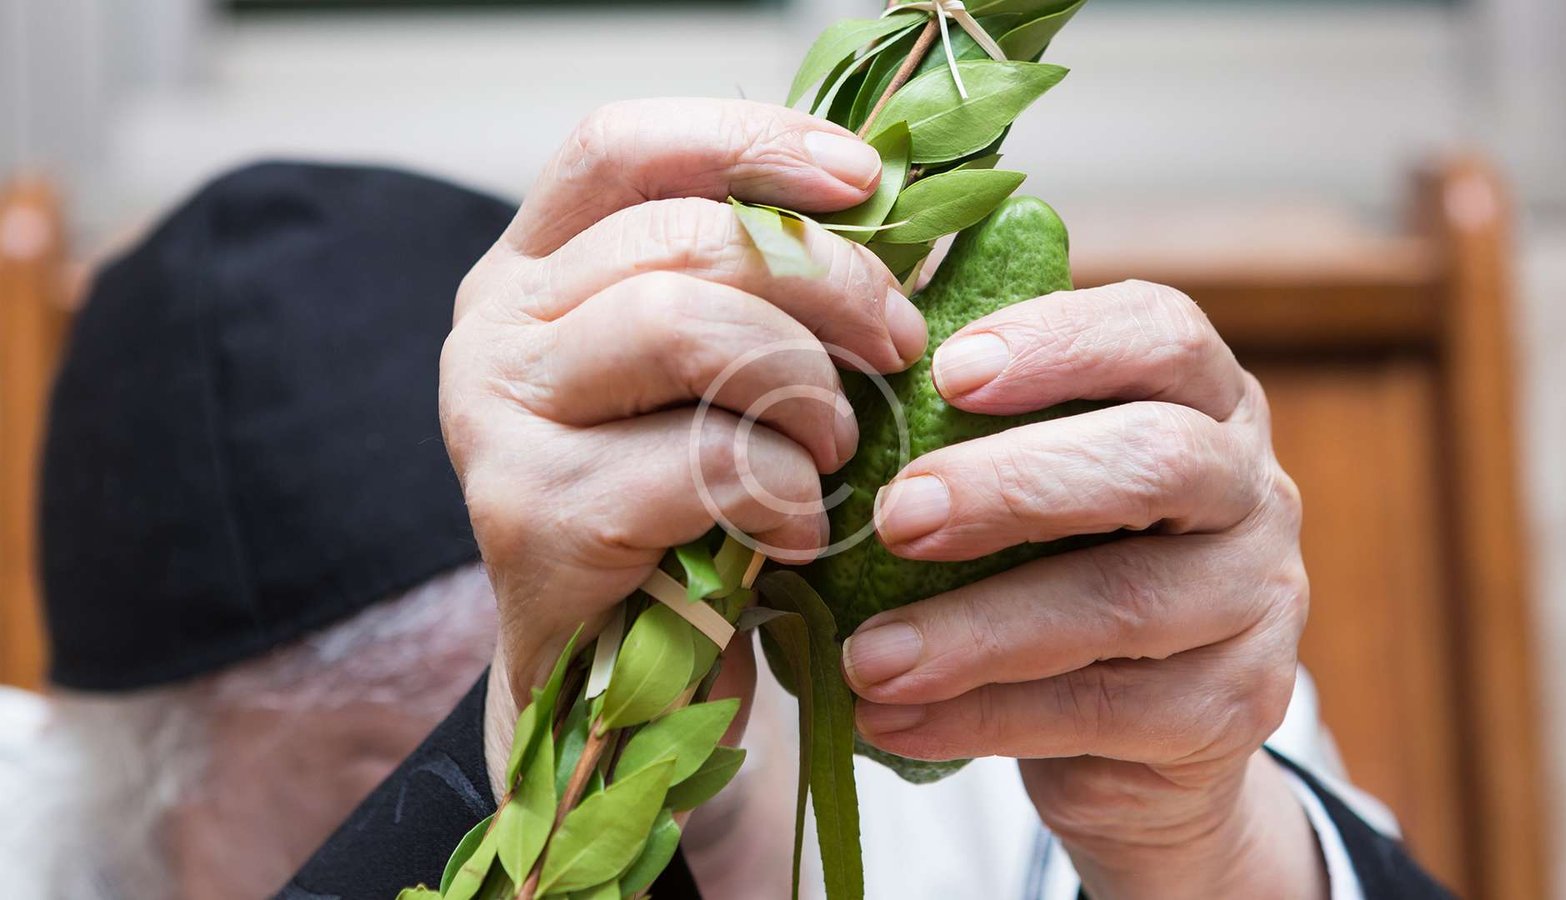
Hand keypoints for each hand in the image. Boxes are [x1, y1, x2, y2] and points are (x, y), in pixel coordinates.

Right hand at [441, 98, 928, 794]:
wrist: (610, 681)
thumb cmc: (679, 511)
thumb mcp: (710, 377)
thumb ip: (756, 288)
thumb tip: (891, 208)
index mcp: (535, 267)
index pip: (620, 146)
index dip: (749, 142)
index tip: (863, 179)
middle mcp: (494, 326)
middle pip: (680, 236)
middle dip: (826, 282)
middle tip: (897, 343)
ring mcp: (494, 419)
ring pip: (683, 325)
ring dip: (804, 385)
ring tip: (836, 445)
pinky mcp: (530, 515)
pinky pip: (701, 460)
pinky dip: (785, 492)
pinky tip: (797, 531)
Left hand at [844, 281, 1325, 898]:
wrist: (1130, 732)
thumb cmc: (1051, 561)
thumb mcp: (1024, 476)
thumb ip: (967, 419)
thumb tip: (846, 362)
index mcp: (1202, 397)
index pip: (1162, 334)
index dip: (1060, 344)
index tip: (946, 373)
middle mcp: (1251, 486)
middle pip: (1158, 459)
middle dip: (1013, 485)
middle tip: (896, 518)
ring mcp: (1259, 599)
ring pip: (1126, 602)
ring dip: (978, 630)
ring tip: (868, 658)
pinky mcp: (1237, 706)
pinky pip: (1105, 711)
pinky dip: (984, 717)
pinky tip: (894, 719)